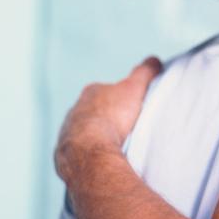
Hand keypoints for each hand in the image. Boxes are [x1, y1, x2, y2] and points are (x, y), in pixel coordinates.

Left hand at [55, 57, 162, 180]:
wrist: (90, 151)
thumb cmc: (112, 117)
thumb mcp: (134, 88)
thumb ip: (144, 72)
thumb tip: (154, 60)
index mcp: (91, 92)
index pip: (106, 90)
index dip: (121, 96)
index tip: (133, 104)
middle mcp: (75, 110)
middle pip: (94, 111)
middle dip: (108, 117)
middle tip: (126, 126)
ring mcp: (67, 133)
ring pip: (85, 132)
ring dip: (98, 136)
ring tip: (117, 145)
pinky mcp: (65, 154)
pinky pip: (80, 152)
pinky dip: (91, 153)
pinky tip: (103, 157)